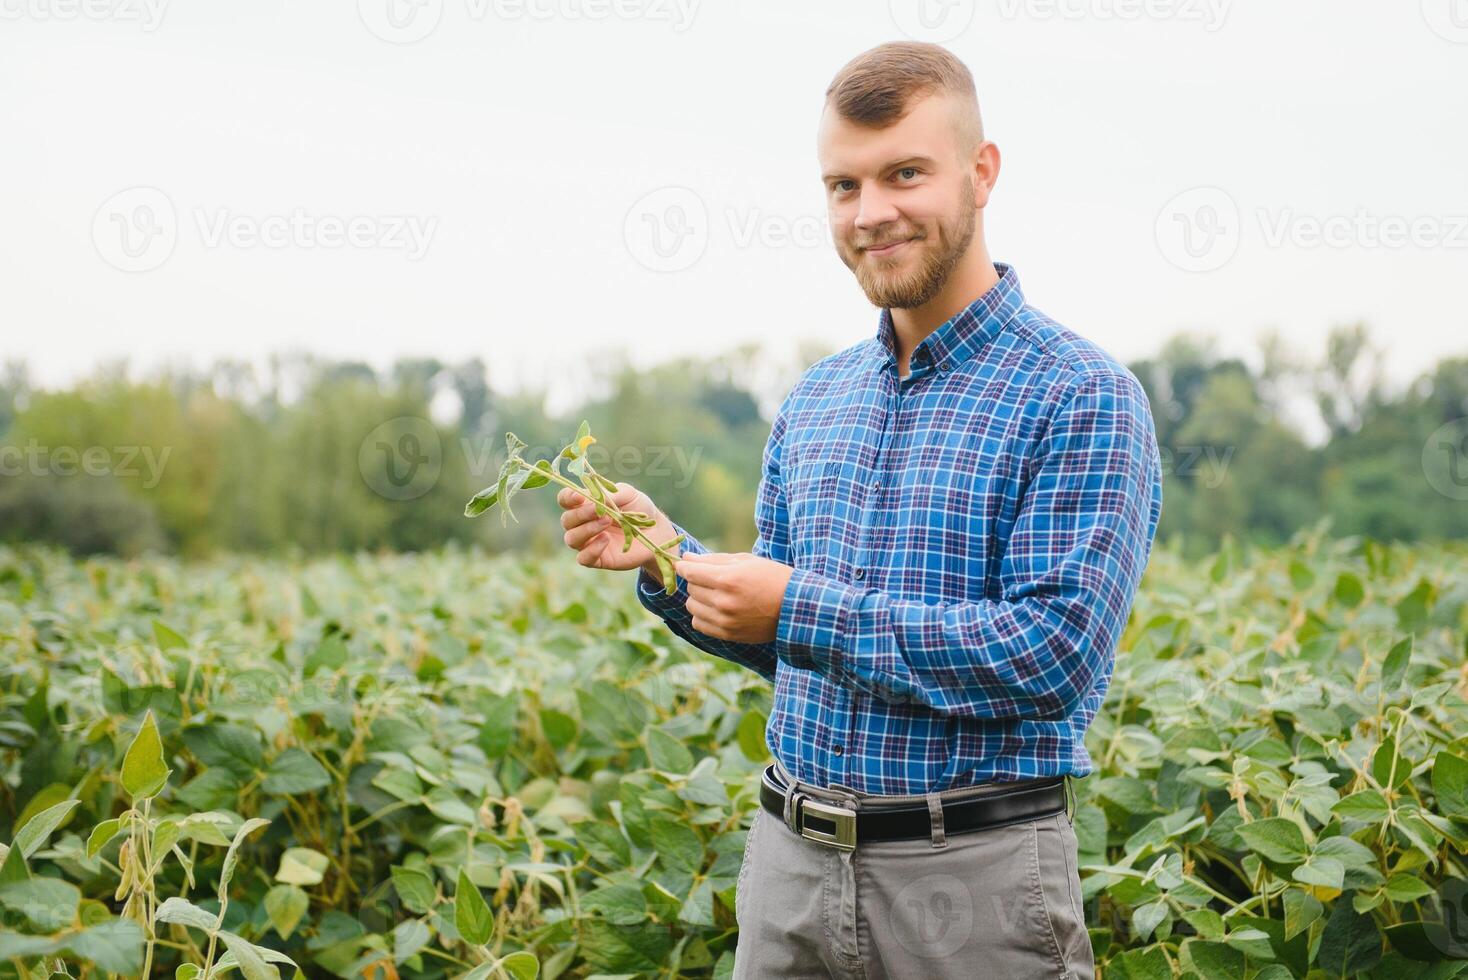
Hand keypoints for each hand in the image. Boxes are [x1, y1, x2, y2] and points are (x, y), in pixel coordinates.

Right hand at [557, 482, 680, 574]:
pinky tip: (606, 540)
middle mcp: (583, 523)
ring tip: (607, 522)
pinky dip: (592, 549)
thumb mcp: (628, 494)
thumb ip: (611, 494)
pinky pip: (583, 558)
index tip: (579, 497)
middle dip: (581, 514)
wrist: (656, 530)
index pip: (565, 500)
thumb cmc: (639, 508)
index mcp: (585, 504)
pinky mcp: (597, 558)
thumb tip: (596, 499)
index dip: (567, 498)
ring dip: (587, 530)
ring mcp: (588, 542)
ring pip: (571, 538)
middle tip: (599, 510)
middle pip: (567, 520)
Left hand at [674, 552, 794, 643]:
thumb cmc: (772, 577)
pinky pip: (699, 624)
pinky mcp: (728, 634)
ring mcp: (725, 621)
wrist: (796, 606)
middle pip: (691, 588)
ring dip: (698, 598)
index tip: (683, 565)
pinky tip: (715, 609)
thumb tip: (686, 558)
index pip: (691, 572)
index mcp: (728, 580)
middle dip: (696, 580)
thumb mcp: (746, 561)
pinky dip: (701, 615)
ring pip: (692, 607)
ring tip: (714, 594)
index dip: (683, 567)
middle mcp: (724, 602)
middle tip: (710, 577)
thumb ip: (714, 560)